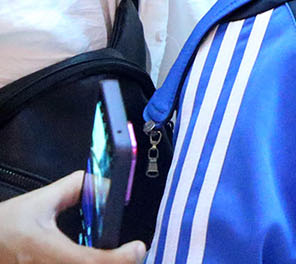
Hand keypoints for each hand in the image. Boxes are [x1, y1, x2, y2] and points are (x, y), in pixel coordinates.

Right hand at [0, 173, 145, 262]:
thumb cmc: (4, 227)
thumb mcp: (38, 202)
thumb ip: (73, 188)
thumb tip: (103, 184)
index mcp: (47, 252)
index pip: (93, 262)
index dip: (122, 258)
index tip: (138, 247)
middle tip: (133, 254)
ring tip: (116, 257)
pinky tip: (97, 260)